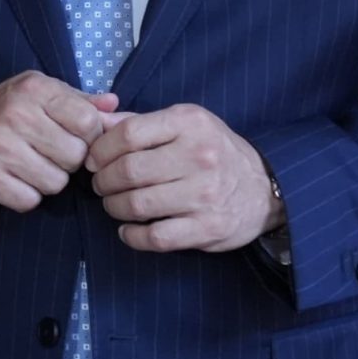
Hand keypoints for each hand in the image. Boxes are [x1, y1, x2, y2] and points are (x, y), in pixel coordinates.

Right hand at [0, 72, 119, 212]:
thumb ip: (81, 102)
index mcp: (34, 89)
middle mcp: (14, 113)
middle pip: (75, 156)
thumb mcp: (44, 95)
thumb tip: (115, 105)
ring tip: (31, 165)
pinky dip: (26, 196)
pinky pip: (29, 200)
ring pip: (56, 183)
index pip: (89, 122)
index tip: (74, 137)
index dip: (88, 137)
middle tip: (48, 153)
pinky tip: (14, 178)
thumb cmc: (12, 112)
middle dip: (67, 161)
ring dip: (48, 180)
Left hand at [85, 103, 278, 252]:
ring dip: (114, 207)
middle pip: (128, 171)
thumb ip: (138, 121)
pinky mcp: (208, 228)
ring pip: (137, 204)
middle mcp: (199, 156)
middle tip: (101, 185)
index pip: (128, 134)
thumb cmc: (213, 151)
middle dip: (103, 181)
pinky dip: (132, 236)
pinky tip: (128, 230)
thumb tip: (94, 122)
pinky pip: (156, 237)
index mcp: (189, 123)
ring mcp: (205, 194)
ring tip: (114, 204)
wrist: (264, 187)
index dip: (101, 149)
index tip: (93, 160)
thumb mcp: (183, 124)